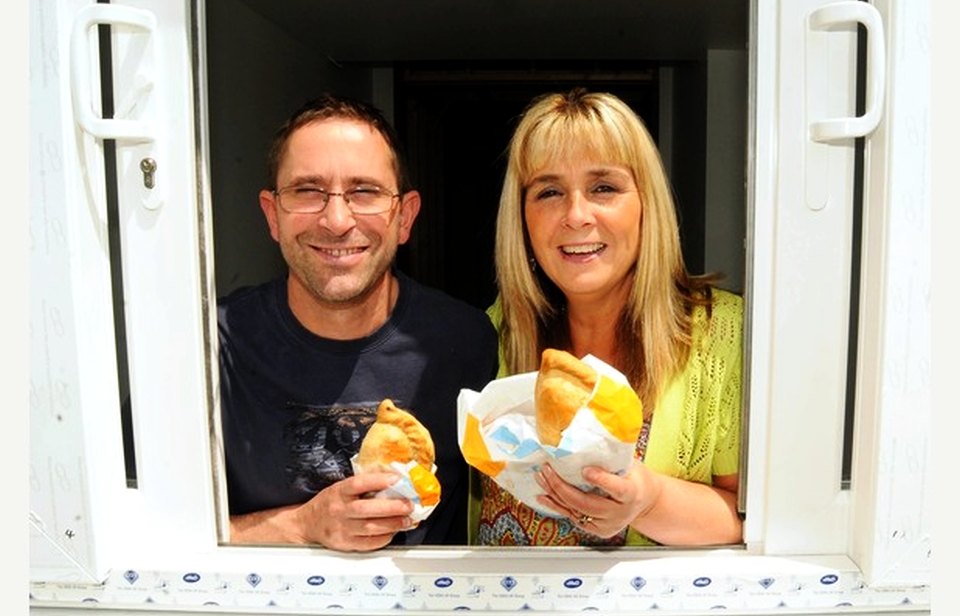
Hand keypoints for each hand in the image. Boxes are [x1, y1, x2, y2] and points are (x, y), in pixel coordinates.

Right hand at [230, 471, 417, 550]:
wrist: (307, 524)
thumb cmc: (329, 503)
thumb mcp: (340, 488)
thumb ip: (361, 486)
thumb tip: (392, 480)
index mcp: (339, 492)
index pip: (359, 484)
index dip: (378, 480)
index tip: (396, 479)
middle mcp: (339, 510)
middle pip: (368, 509)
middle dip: (392, 507)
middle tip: (409, 505)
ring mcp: (341, 528)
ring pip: (371, 528)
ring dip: (392, 524)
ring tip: (407, 520)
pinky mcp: (344, 544)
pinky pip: (368, 543)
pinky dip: (384, 538)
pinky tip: (393, 532)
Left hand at [534, 462, 648, 537]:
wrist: (644, 503)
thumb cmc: (635, 478)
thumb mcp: (631, 465)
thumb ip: (612, 459)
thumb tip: (587, 440)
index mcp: (632, 494)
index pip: (617, 489)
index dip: (601, 480)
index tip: (585, 470)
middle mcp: (619, 513)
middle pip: (587, 504)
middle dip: (563, 487)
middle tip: (548, 470)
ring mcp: (607, 525)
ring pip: (576, 511)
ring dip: (555, 494)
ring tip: (541, 477)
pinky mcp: (598, 530)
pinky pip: (573, 517)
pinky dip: (557, 505)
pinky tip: (543, 495)